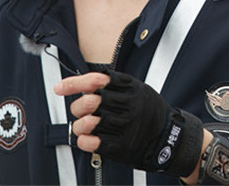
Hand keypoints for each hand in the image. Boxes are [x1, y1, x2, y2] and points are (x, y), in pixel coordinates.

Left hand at [56, 71, 202, 177]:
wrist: (168, 136)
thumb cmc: (148, 111)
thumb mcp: (138, 89)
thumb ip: (116, 85)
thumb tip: (85, 85)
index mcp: (131, 89)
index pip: (96, 80)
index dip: (74, 83)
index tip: (60, 87)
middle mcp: (128, 107)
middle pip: (89, 102)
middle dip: (78, 106)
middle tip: (80, 110)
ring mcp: (125, 127)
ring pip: (86, 123)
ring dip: (79, 125)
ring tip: (83, 126)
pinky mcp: (121, 147)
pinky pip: (90, 143)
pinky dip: (83, 140)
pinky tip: (88, 138)